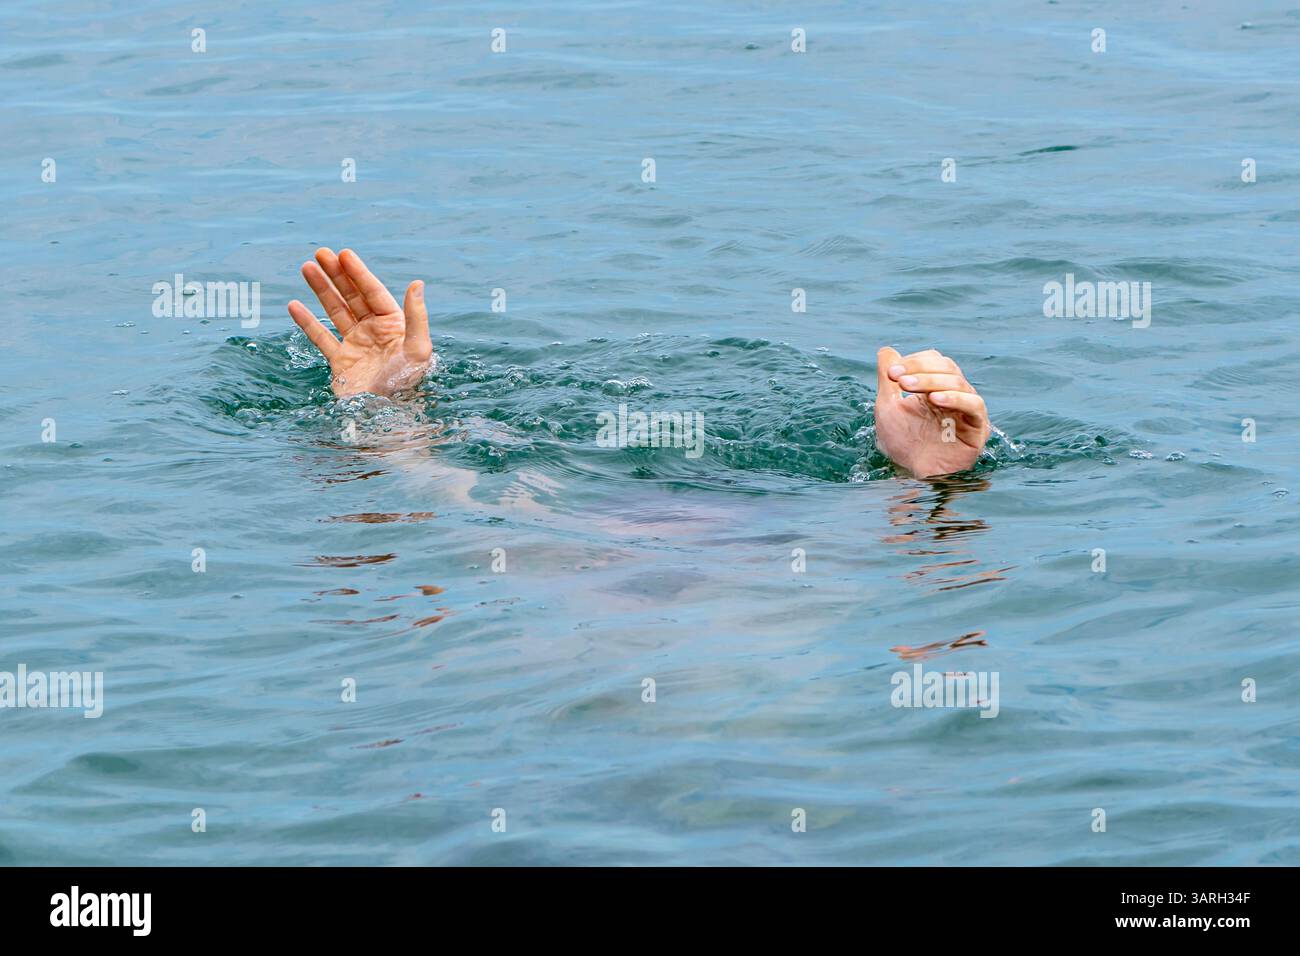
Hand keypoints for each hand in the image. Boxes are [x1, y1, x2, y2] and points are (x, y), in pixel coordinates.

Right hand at [288, 247, 433, 397]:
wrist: (387, 417)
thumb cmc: (407, 384)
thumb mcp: (418, 349)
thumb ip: (417, 316)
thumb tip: (418, 283)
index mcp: (395, 326)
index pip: (373, 292)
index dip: (358, 273)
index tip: (343, 254)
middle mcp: (375, 332)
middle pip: (353, 296)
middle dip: (337, 274)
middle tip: (319, 253)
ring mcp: (356, 346)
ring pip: (335, 311)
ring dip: (321, 290)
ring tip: (306, 267)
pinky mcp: (341, 363)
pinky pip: (321, 337)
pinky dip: (307, 322)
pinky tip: (294, 305)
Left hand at [874, 347, 990, 477]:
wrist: (910, 472)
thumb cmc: (901, 442)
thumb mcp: (887, 407)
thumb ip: (887, 379)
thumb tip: (886, 350)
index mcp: (938, 386)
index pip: (934, 361)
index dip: (914, 362)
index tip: (891, 372)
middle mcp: (956, 394)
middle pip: (947, 368)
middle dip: (920, 369)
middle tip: (897, 378)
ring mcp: (968, 410)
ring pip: (959, 382)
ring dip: (931, 381)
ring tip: (908, 387)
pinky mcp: (978, 427)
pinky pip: (974, 405)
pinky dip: (955, 398)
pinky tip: (935, 399)